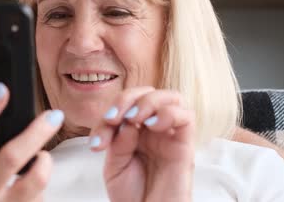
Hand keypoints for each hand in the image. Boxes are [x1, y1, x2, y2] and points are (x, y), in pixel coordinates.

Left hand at [89, 87, 194, 201]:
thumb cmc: (132, 195)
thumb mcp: (114, 166)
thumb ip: (119, 142)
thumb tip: (129, 122)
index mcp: (135, 129)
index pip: (125, 104)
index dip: (109, 113)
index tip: (97, 139)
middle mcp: (154, 129)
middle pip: (148, 92)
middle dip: (126, 98)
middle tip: (113, 118)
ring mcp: (170, 135)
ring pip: (171, 97)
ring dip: (148, 101)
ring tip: (133, 119)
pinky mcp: (185, 146)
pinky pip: (187, 117)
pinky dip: (168, 113)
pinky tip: (152, 125)